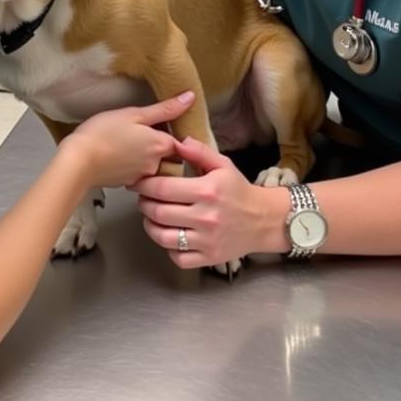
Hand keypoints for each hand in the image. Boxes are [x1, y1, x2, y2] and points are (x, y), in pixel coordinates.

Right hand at [62, 93, 193, 189]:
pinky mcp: (128, 183)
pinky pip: (139, 174)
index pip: (181, 140)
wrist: (77, 161)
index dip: (170, 130)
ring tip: (128, 144)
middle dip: (161, 146)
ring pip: (154, 165)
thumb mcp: (134, 114)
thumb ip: (164, 109)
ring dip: (147, 156)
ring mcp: (142, 177)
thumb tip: (190, 98)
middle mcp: (156, 165)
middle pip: (170, 155)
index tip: (158, 123)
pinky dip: (133, 165)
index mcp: (161, 145)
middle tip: (142, 133)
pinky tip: (119, 155)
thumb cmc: (103, 133)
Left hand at [132, 136, 284, 267]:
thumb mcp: (222, 165)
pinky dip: (168, 248)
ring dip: (150, 226)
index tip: (137, 182)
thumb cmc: (238, 190)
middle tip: (142, 199)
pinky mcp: (209, 258)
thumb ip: (199, 152)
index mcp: (207, 190)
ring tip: (150, 217)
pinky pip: (178, 258)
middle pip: (159, 213)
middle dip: (144, 204)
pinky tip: (169, 236)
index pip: (163, 189)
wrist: (263, 220)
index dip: (144, 185)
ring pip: (164, 237)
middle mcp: (205, 217)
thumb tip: (177, 142)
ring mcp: (207, 241)